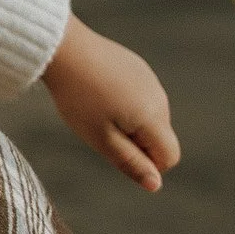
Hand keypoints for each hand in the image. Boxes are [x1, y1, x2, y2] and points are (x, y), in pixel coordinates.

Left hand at [41, 17, 179, 190]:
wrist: (64, 49)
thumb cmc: (79, 98)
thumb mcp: (101, 138)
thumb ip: (131, 163)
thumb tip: (156, 185)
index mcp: (154, 117)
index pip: (170, 156)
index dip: (147, 164)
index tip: (117, 149)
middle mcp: (159, 97)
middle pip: (160, 136)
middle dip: (136, 141)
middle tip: (100, 127)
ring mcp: (150, 79)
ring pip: (149, 116)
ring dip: (130, 122)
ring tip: (97, 107)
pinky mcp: (138, 66)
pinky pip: (140, 96)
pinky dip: (125, 102)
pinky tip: (98, 91)